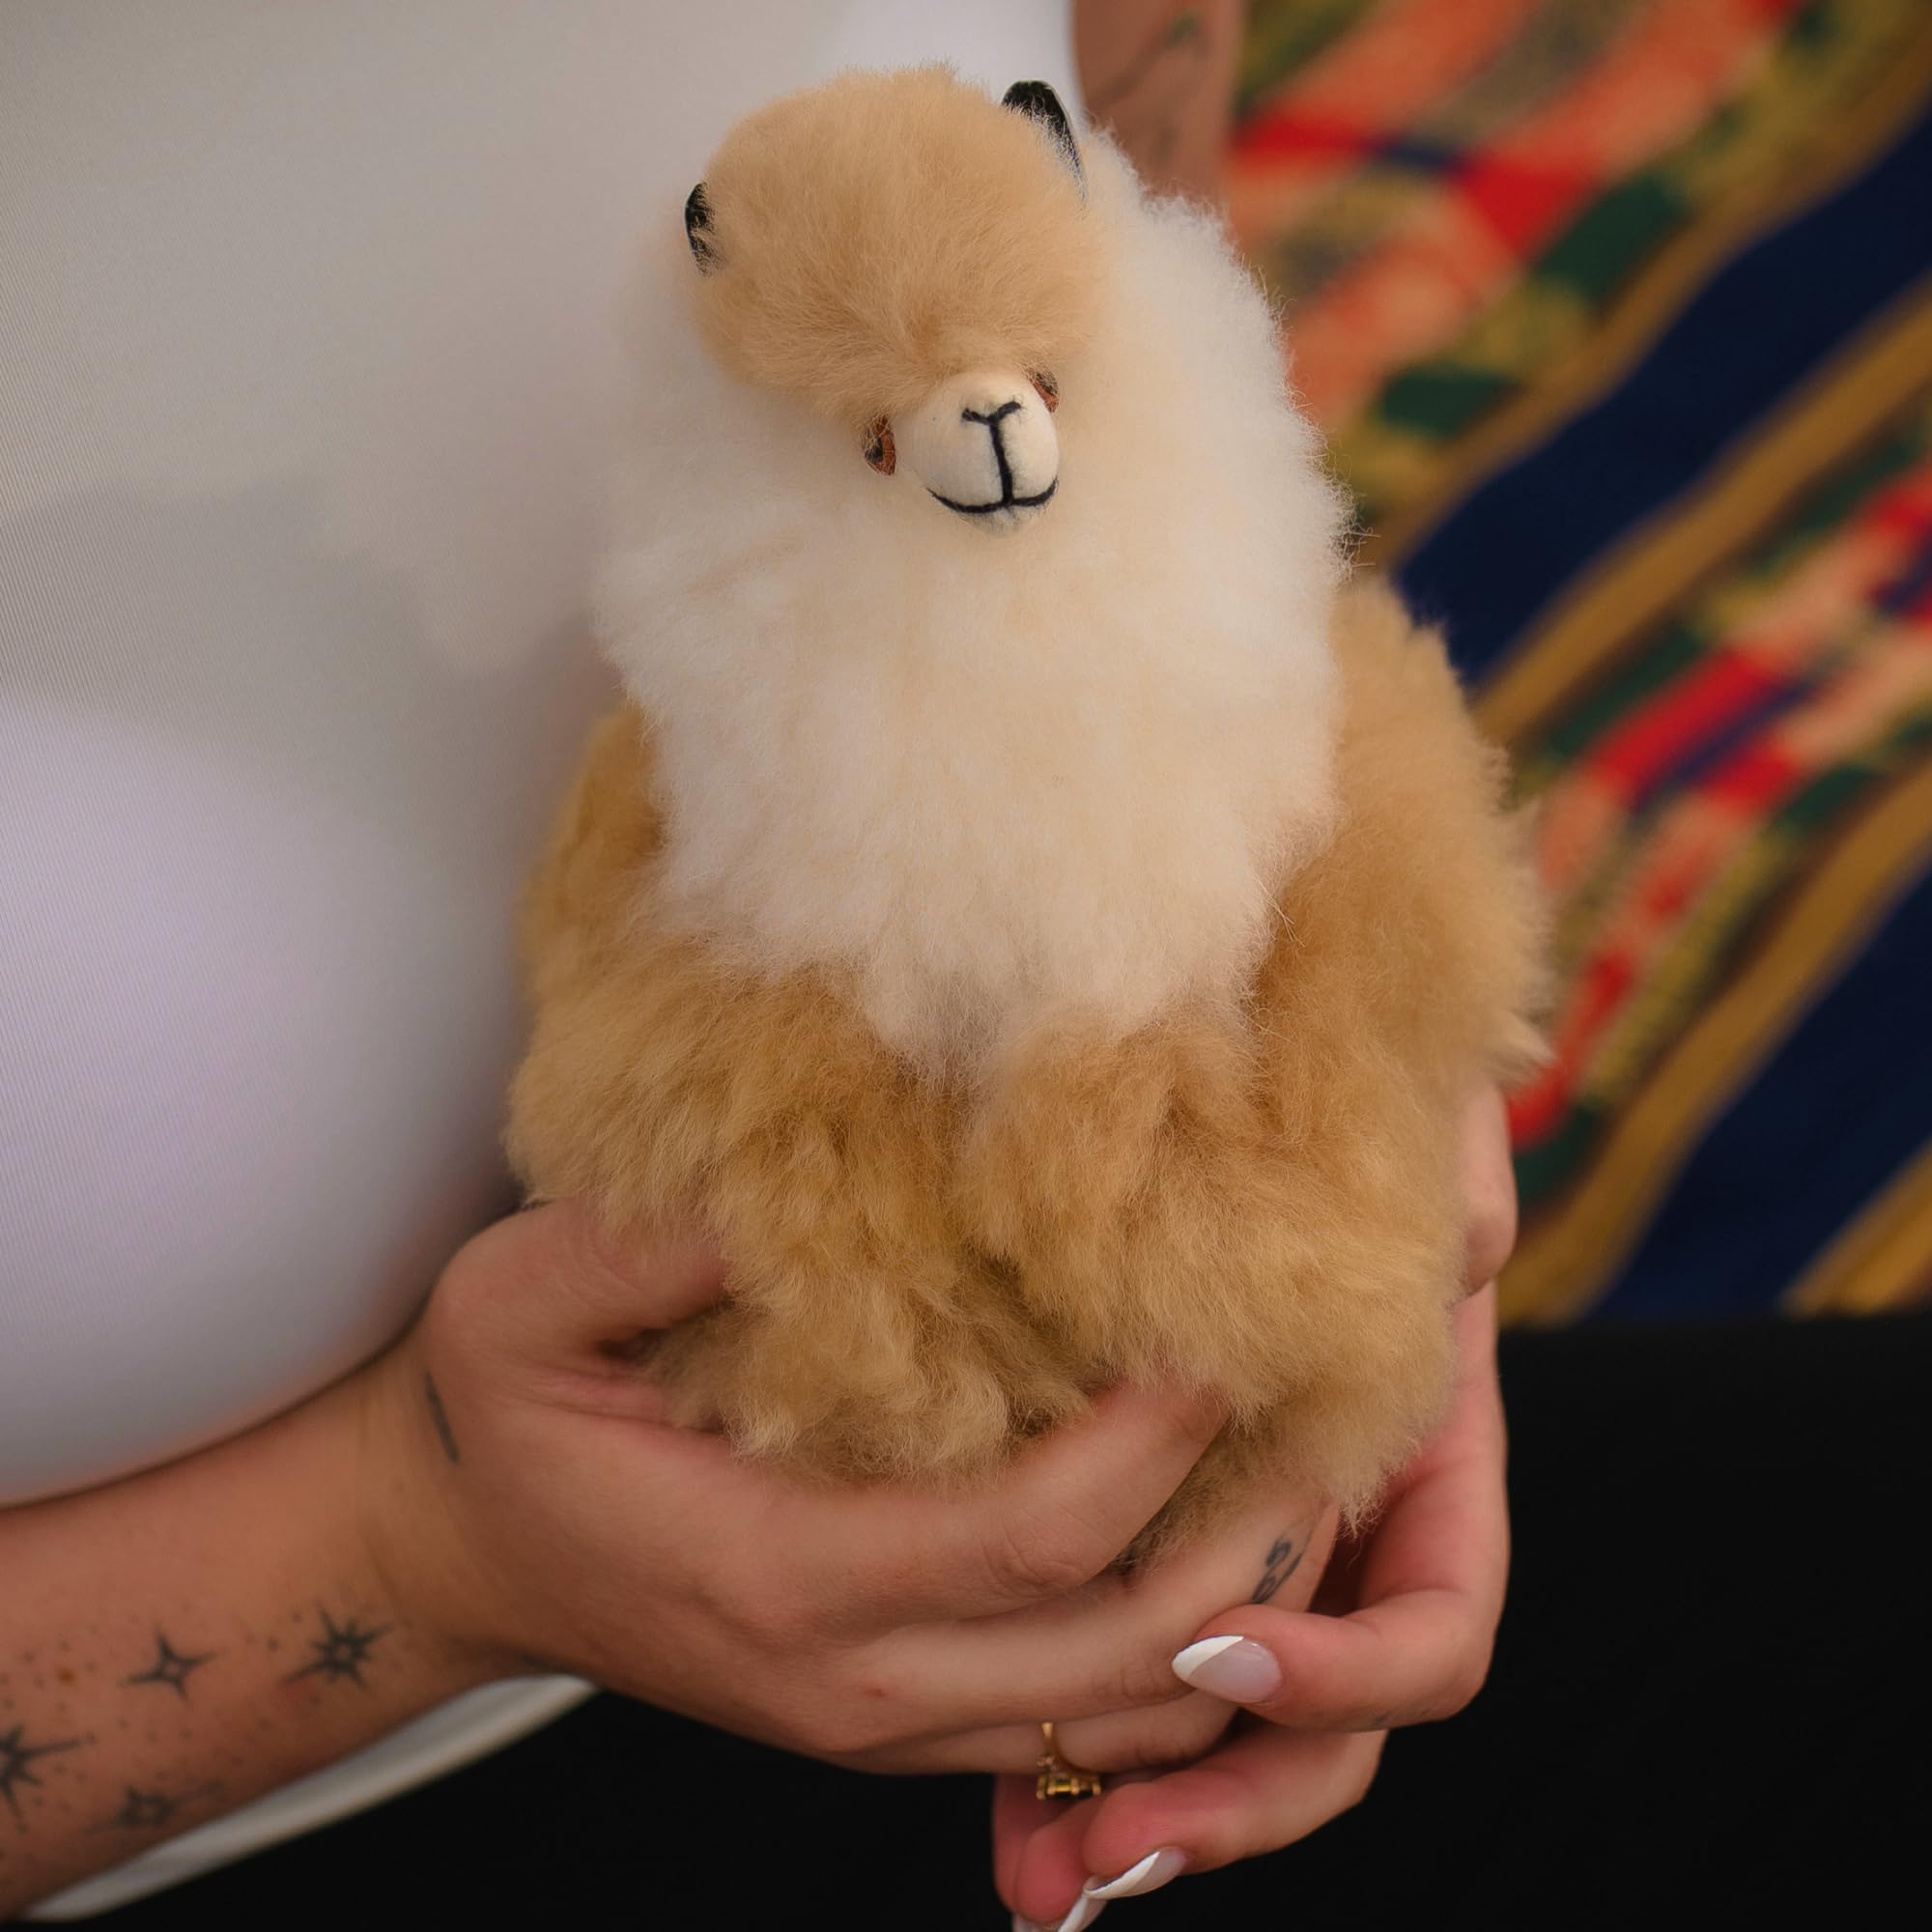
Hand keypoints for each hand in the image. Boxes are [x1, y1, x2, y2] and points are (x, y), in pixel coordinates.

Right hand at [354, 1202, 1310, 1772]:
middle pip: (1124, 1651)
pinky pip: (1086, 1722)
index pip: (1033, 1538)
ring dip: (1241, 1601)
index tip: (1227, 1324)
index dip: (1152, 1441)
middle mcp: (858, 1681)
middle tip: (1322, 1390)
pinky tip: (1223, 1538)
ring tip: (1306, 1459)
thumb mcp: (518, 1305)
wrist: (460, 1551)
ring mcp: (886, 1721)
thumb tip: (783, 1187)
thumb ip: (637, 1250)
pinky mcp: (902, 1719)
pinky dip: (1181, 1651)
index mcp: (782, 1579)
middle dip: (1251, 1532)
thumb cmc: (500, 1418)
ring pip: (1127, 1711)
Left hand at [994, 1089, 1515, 1927]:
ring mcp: (1243, 1543)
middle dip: (1228, 1803)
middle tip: (1110, 1858)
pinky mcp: (1139, 1535)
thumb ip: (1442, 1201)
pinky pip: (1121, 1665)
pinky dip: (1070, 1743)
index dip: (1349, 1671)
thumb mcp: (1393, 1129)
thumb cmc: (1322, 1077)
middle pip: (1321, 1727)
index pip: (1434, 1631)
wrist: (1234, 1045)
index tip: (1229, 1648)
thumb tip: (1459, 1260)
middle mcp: (1338, 1525)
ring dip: (1143, 1806)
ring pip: (1217, 1727)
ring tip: (1043, 1879)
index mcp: (1420, 1458)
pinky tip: (998, 1812)